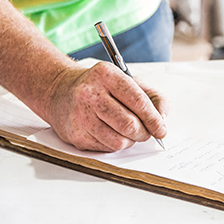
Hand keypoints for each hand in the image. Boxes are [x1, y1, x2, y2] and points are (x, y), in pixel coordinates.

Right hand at [45, 62, 168, 151]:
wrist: (60, 91)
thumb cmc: (100, 87)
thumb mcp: (127, 80)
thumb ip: (152, 97)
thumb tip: (162, 119)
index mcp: (106, 74)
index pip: (138, 101)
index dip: (154, 119)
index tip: (161, 129)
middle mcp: (90, 93)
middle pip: (129, 124)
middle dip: (144, 133)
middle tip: (146, 133)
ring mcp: (80, 115)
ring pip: (119, 141)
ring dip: (130, 141)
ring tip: (127, 131)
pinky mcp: (75, 135)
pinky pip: (106, 149)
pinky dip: (114, 144)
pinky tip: (109, 132)